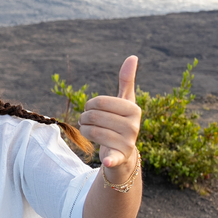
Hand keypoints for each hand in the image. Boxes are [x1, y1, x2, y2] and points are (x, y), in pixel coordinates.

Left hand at [79, 56, 141, 172]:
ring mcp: (128, 142)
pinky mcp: (120, 157)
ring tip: (87, 130)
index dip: (89, 105)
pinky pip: (113, 157)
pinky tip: (107, 161)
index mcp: (134, 110)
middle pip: (93, 116)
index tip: (91, 108)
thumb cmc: (121, 122)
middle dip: (84, 118)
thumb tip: (132, 57)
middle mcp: (134, 126)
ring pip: (92, 131)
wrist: (123, 152)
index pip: (100, 102)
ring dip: (83, 130)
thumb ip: (127, 80)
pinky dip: (110, 160)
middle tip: (86, 121)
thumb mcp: (125, 101)